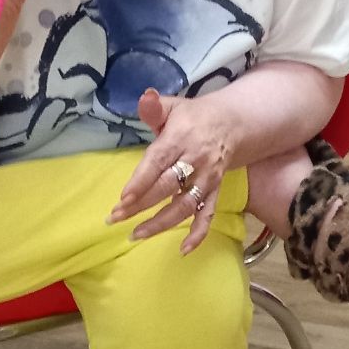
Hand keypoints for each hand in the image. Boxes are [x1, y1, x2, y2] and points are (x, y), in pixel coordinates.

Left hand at [107, 89, 232, 254]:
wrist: (233, 124)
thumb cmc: (193, 117)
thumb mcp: (174, 106)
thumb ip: (155, 107)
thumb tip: (145, 98)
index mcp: (181, 138)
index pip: (159, 162)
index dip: (141, 181)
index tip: (123, 199)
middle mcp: (196, 161)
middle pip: (167, 187)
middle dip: (141, 205)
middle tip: (115, 219)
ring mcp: (207, 179)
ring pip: (185, 206)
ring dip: (161, 224)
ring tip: (136, 235)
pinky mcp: (215, 191)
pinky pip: (209, 215)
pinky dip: (198, 233)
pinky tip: (183, 250)